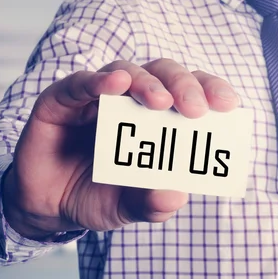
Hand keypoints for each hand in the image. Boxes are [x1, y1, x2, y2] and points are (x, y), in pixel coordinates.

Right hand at [2, 59, 238, 239]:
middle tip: (196, 109)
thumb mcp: (129, 206)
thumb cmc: (97, 196)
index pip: (190, 93)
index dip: (211, 91)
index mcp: (156, 118)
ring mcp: (96, 96)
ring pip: (128, 71)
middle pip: (164, 74)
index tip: (229, 105)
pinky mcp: (62, 99)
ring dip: (147, 83)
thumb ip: (153, 202)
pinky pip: (80, 83)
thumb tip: (176, 195)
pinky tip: (115, 84)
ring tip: (161, 102)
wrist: (48, 207)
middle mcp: (130, 100)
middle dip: (184, 86)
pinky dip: (98, 81)